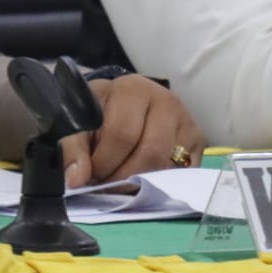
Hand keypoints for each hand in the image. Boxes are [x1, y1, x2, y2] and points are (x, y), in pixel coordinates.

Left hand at [59, 76, 204, 186]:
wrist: (126, 102)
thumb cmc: (102, 112)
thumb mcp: (81, 121)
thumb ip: (73, 147)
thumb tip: (77, 179)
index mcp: (132, 89)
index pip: (121, 134)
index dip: (104, 162)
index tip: (90, 174)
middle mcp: (165, 100)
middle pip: (149, 153)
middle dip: (123, 177)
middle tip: (107, 181)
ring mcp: (186, 119)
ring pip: (167, 166)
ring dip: (142, 183)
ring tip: (122, 180)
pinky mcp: (198, 139)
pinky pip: (183, 172)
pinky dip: (162, 183)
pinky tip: (144, 178)